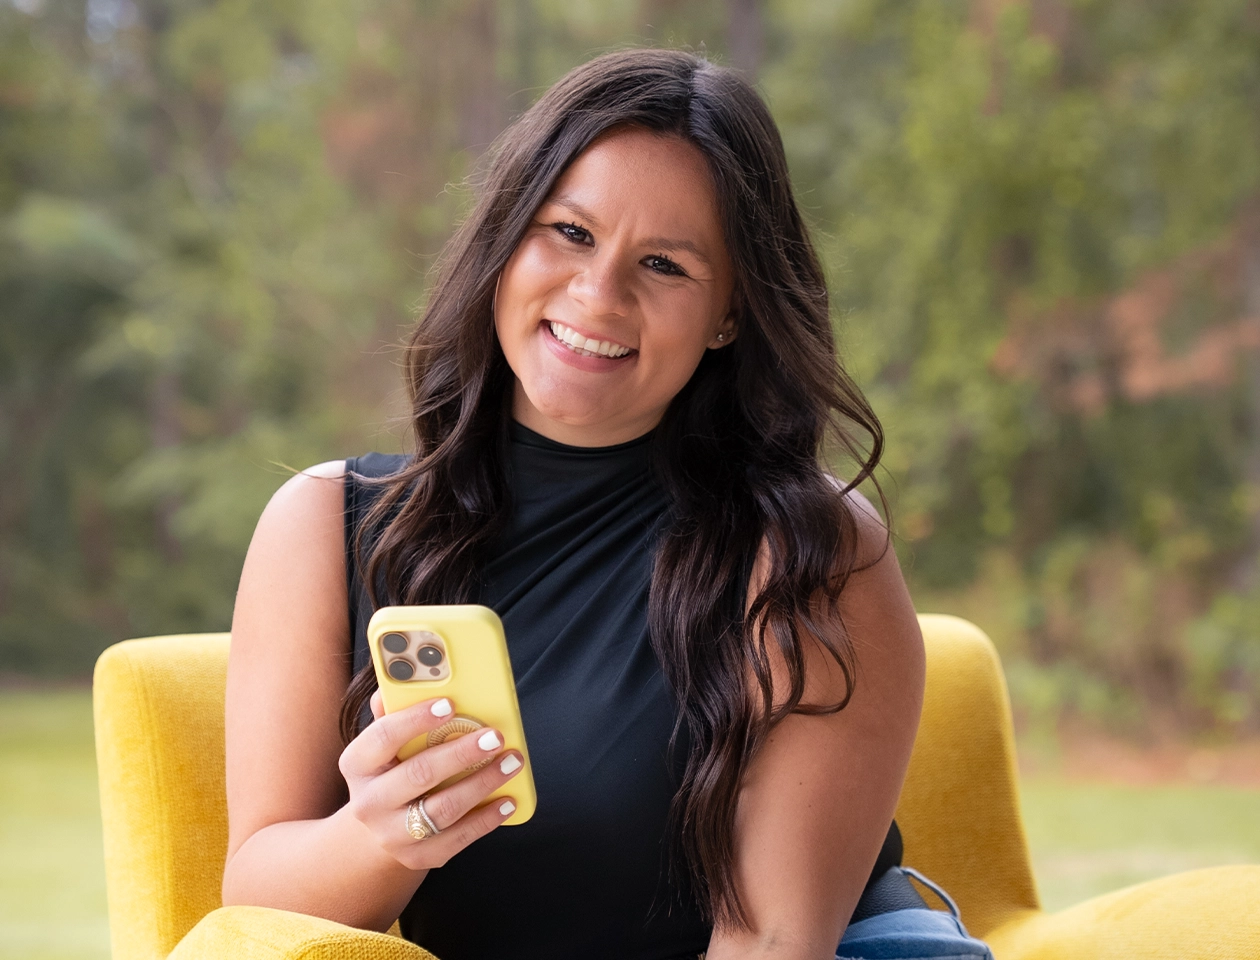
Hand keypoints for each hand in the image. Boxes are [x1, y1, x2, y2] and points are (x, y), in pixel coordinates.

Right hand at [338, 692, 523, 869]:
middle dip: (461, 753)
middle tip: (495, 736)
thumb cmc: (390, 773)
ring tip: (512, 761)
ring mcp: (393, 834)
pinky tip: (509, 800)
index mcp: (357, 765)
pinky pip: (459, 838)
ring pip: (443, 809)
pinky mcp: (419, 857)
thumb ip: (393, 713)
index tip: (450, 705)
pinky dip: (487, 818)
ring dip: (483, 783)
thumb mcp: (382, 746)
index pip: (383, 737)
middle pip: (419, 774)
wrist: (377, 832)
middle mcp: (369, 803)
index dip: (416, 719)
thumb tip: (400, 681)